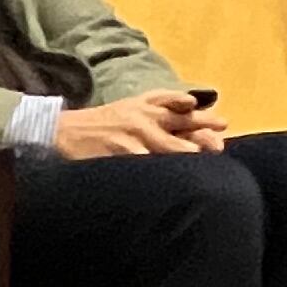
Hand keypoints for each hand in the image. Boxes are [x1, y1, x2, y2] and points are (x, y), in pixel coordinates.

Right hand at [54, 88, 224, 159]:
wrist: (62, 132)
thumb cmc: (102, 122)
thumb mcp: (132, 104)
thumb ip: (162, 102)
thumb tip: (195, 104)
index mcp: (148, 106)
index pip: (183, 110)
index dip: (204, 119)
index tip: (223, 125)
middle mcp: (144, 119)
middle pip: (182, 127)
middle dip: (204, 138)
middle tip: (220, 148)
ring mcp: (132, 137)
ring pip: (166, 149)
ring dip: (184, 157)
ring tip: (199, 164)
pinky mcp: (119, 155)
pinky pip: (143, 167)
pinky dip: (156, 174)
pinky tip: (170, 184)